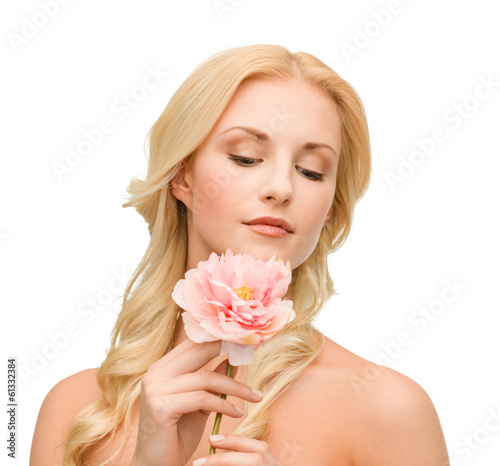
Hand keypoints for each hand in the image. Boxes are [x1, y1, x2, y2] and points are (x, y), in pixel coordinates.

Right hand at [130, 339, 263, 465]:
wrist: (155, 465)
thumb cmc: (176, 434)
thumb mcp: (199, 402)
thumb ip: (211, 379)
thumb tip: (232, 358)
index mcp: (161, 368)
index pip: (192, 343)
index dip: (218, 338)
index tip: (242, 339)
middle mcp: (155, 373)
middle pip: (198, 351)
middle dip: (228, 350)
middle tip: (251, 352)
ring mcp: (155, 388)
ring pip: (206, 378)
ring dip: (236, 388)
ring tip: (254, 397)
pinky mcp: (161, 406)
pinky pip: (202, 399)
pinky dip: (224, 404)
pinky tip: (237, 413)